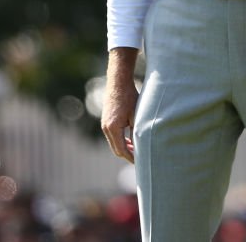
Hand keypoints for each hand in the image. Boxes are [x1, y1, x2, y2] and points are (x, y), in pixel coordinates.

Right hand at [101, 47, 138, 162]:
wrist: (118, 82)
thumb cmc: (130, 97)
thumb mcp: (136, 116)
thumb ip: (136, 132)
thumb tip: (140, 147)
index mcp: (113, 128)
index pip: (122, 150)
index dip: (131, 158)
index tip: (140, 162)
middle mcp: (106, 128)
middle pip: (116, 149)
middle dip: (128, 155)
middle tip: (140, 160)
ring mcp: (104, 124)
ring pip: (114, 143)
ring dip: (124, 148)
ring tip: (137, 151)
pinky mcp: (106, 120)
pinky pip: (113, 136)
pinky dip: (121, 140)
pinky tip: (131, 140)